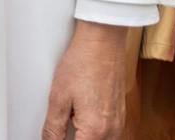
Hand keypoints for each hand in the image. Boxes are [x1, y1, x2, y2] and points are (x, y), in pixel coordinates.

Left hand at [41, 20, 127, 139]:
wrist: (102, 43)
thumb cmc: (82, 63)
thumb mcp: (58, 97)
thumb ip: (54, 127)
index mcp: (96, 130)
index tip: (54, 137)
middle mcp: (112, 130)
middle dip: (75, 139)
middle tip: (61, 128)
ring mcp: (119, 123)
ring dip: (85, 137)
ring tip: (70, 120)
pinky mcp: (120, 115)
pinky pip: (109, 134)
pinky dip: (94, 132)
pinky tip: (81, 119)